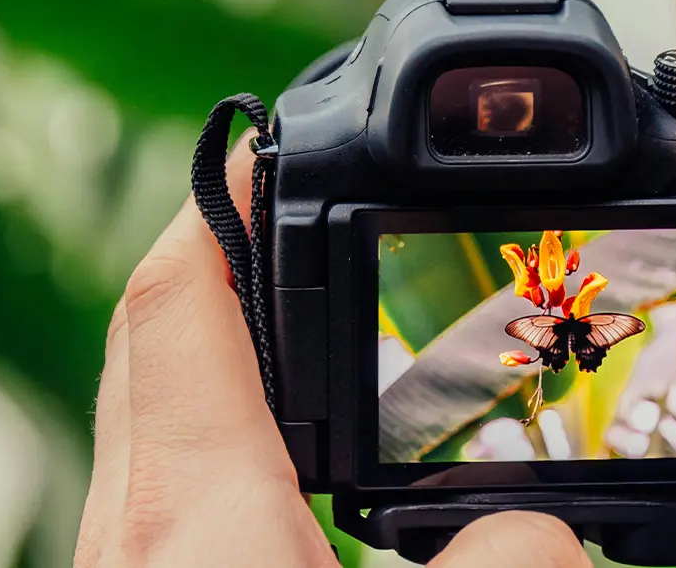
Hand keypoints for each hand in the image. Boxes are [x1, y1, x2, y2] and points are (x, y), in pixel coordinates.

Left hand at [73, 131, 591, 566]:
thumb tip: (552, 531)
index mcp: (197, 508)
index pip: (180, 298)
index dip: (222, 203)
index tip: (269, 148)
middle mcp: (137, 516)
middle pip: (153, 329)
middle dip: (214, 250)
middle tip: (281, 212)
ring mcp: (124, 547)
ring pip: (144, 393)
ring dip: (208, 330)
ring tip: (286, 308)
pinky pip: (155, 456)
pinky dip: (205, 411)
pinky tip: (268, 442)